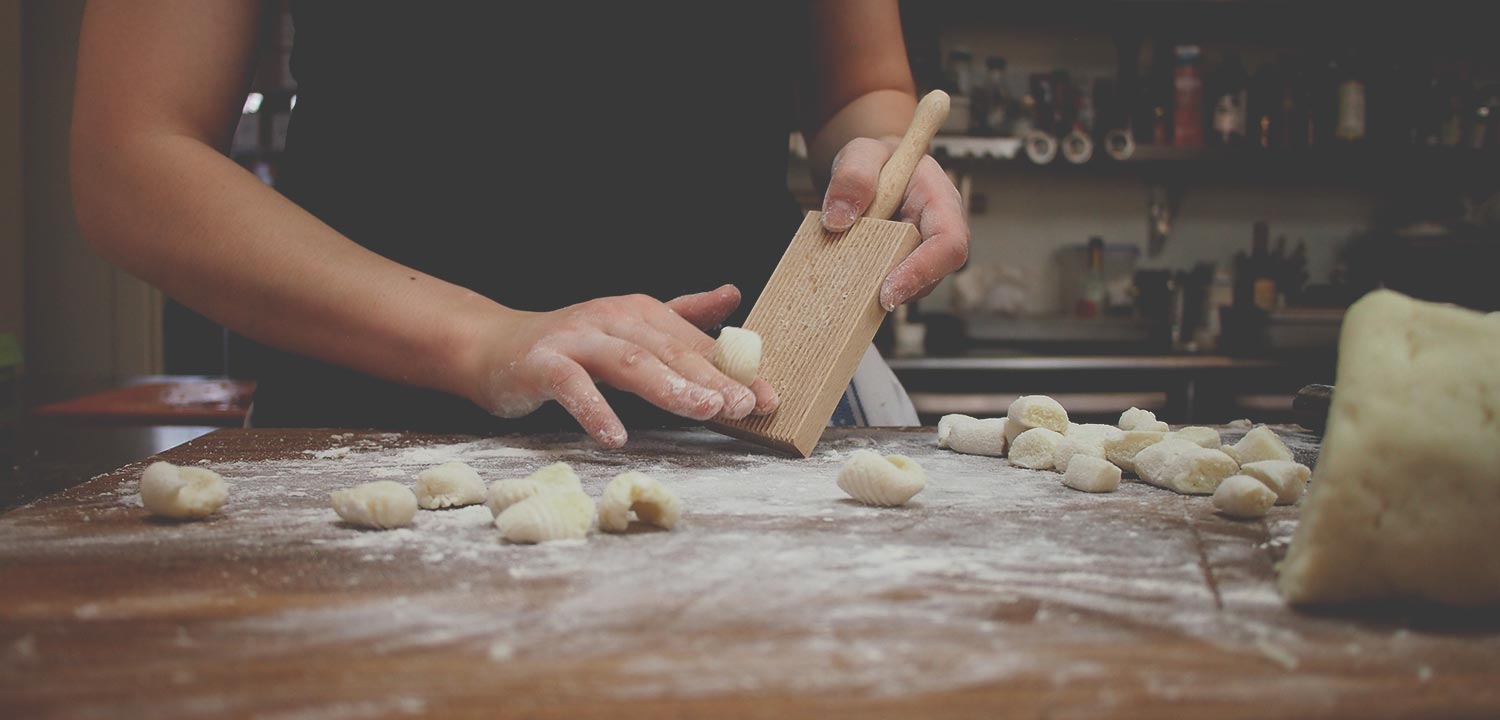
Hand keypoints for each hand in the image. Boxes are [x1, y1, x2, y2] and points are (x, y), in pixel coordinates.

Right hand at [464, 285, 778, 447]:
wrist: (492, 347)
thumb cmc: (569, 346)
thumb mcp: (629, 328)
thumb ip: (682, 316)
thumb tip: (733, 294)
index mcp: (639, 313)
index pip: (695, 344)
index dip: (734, 370)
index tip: (770, 397)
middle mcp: (611, 319)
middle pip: (669, 351)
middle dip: (712, 378)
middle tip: (747, 404)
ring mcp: (576, 339)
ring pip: (629, 362)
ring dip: (669, 387)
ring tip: (705, 411)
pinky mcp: (542, 364)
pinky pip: (571, 387)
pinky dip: (595, 410)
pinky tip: (616, 437)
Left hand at [820, 137, 969, 310]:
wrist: (869, 172)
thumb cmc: (875, 159)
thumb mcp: (860, 152)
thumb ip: (852, 175)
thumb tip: (838, 220)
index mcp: (939, 198)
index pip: (949, 241)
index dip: (923, 270)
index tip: (888, 291)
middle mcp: (938, 230)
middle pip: (933, 275)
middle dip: (896, 289)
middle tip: (857, 295)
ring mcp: (922, 251)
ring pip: (910, 287)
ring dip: (878, 289)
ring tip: (846, 278)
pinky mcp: (902, 265)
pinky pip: (891, 286)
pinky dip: (868, 288)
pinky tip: (846, 278)